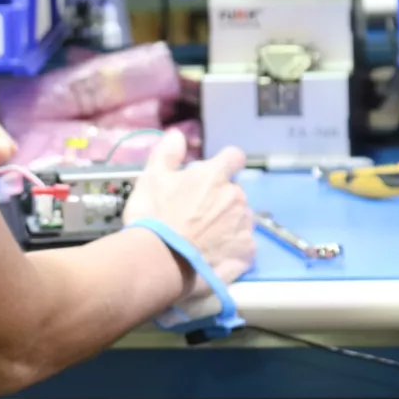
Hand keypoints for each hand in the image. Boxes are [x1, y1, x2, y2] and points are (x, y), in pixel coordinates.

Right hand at [123, 130, 255, 296]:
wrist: (159, 262)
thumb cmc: (153, 217)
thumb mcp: (151, 178)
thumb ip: (167, 153)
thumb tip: (177, 135)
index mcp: (215, 175)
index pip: (233, 156)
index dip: (224, 163)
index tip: (211, 175)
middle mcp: (236, 196)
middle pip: (235, 190)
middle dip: (220, 198)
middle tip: (196, 214)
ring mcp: (244, 225)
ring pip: (241, 217)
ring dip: (228, 222)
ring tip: (205, 238)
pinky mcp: (247, 252)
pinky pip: (245, 245)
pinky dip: (233, 247)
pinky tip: (215, 254)